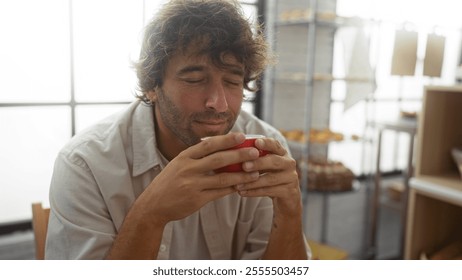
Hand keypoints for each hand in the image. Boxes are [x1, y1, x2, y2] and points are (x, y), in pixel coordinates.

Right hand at [137, 132, 261, 225]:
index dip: (226, 139)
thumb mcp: (178, 165)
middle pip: (218, 159)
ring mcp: (192, 185)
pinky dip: (232, 189)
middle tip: (255, 152)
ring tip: (256, 173)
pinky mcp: (196, 200)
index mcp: (184, 157)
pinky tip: (242, 186)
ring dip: (241, 175)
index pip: (208, 144)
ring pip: (222, 178)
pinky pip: (219, 193)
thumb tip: (221, 148)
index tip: (241, 136)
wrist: (153, 205)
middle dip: (239, 154)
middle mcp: (188, 169)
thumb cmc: (169, 183)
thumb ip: (196, 157)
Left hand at [236, 138, 301, 218]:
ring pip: (270, 179)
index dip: (266, 143)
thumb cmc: (269, 178)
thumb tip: (230, 151)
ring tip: (238, 184)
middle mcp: (288, 163)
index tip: (256, 142)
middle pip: (274, 161)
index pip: (275, 145)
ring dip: (252, 182)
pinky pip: (270, 191)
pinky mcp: (289, 192)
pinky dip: (254, 192)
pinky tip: (242, 193)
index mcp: (282, 153)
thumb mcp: (264, 167)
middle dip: (258, 163)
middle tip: (244, 166)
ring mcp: (291, 178)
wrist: (286, 200)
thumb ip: (254, 159)